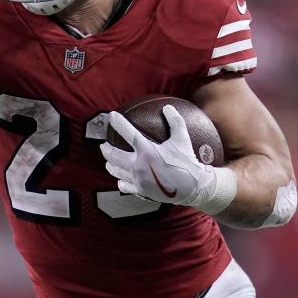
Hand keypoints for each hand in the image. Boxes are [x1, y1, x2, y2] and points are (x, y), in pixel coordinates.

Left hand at [100, 105, 234, 212]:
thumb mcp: (182, 139)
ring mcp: (138, 179)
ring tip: (108, 161)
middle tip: (103, 145)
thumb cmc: (187, 162)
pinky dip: (120, 180)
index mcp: (147, 151)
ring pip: (115, 171)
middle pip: (113, 155)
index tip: (111, 115)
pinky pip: (124, 185)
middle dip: (105, 149)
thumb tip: (168, 107)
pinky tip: (121, 178)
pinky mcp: (140, 190)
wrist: (194, 188)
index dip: (118, 122)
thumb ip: (175, 122)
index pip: (128, 133)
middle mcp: (139, 165)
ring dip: (110, 164)